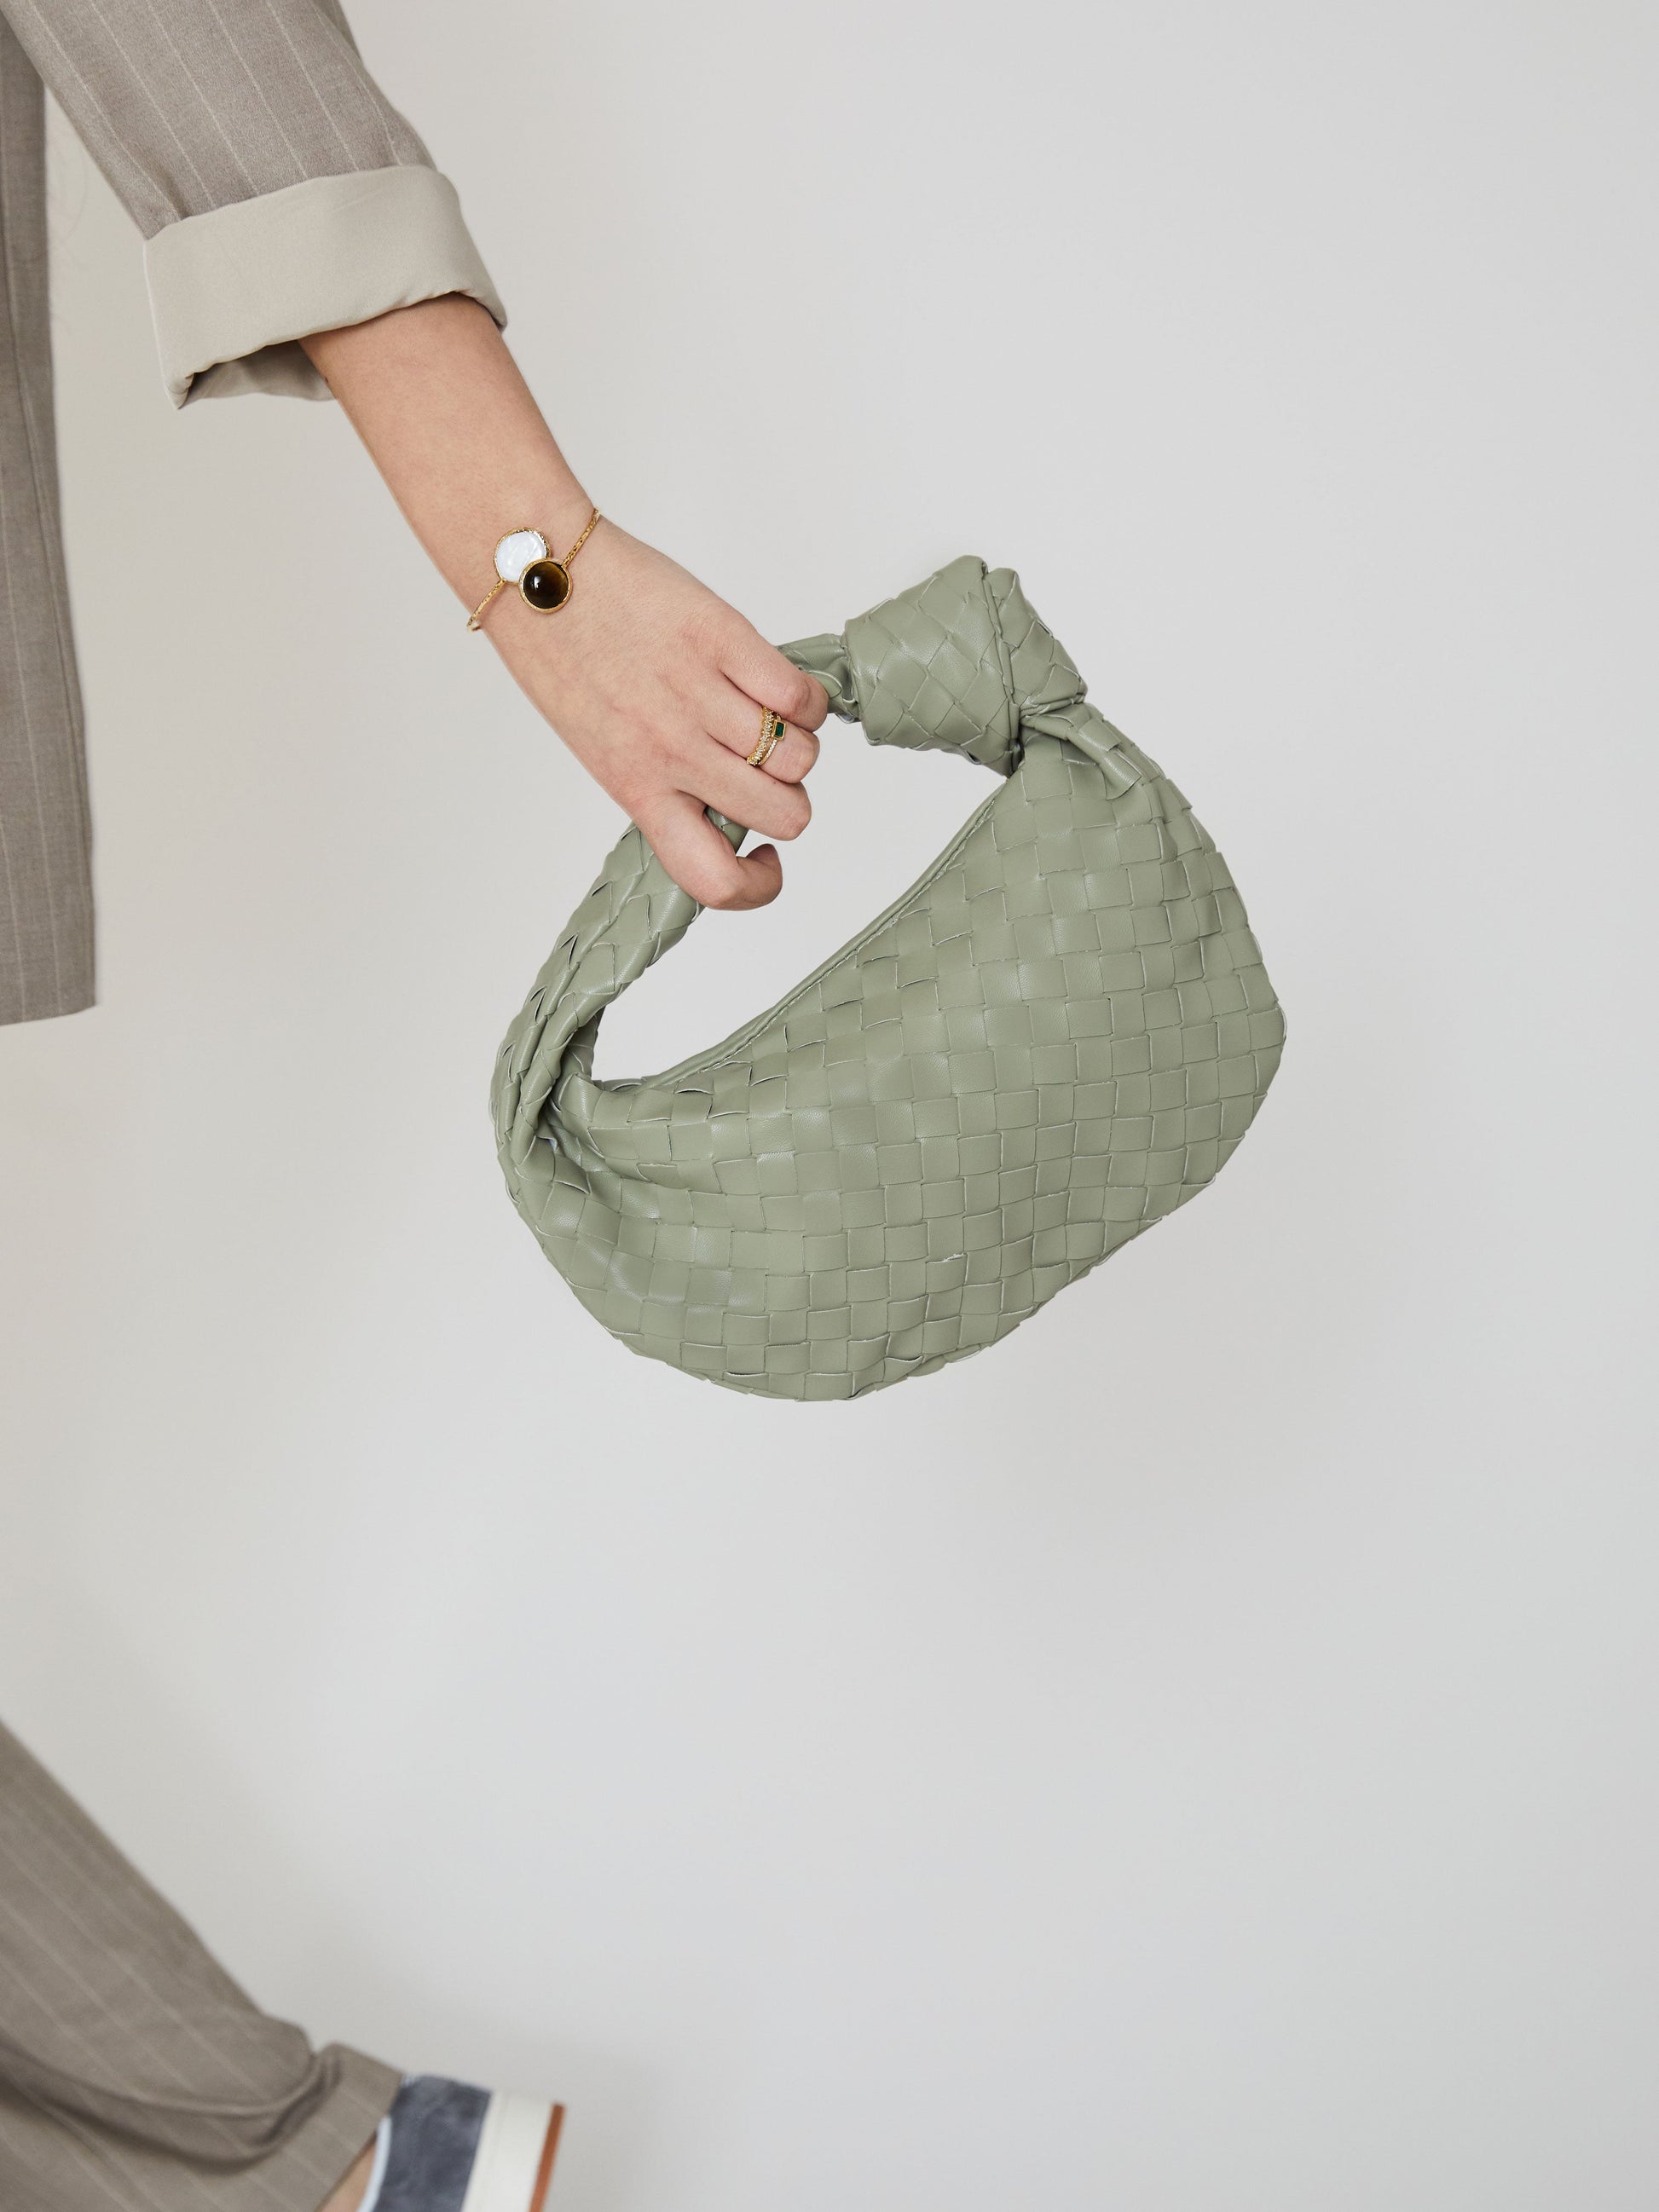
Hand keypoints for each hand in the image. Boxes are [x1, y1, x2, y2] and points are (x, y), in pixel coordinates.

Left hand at [300, 298, 825, 904]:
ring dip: (797, 740)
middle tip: (763, 766)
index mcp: (638, 790)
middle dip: (787, 796)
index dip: (757, 886)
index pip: (716, 880)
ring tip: (765, 715)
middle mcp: (673, 753)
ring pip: (802, 756)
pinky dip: (803, 695)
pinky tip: (773, 682)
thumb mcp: (607, 748)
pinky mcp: (724, 639)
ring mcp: (700, 697)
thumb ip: (666, 785)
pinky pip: (800, 693)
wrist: (542, 576)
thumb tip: (733, 803)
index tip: (763, 857)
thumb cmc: (567, 660)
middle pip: (786, 814)